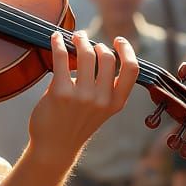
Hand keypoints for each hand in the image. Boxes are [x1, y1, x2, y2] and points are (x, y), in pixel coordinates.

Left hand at [28, 31, 139, 170]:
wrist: (54, 147)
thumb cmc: (75, 124)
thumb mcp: (100, 110)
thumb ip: (104, 87)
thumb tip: (96, 52)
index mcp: (116, 103)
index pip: (131, 69)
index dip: (127, 50)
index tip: (118, 40)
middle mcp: (102, 99)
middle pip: (107, 57)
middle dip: (95, 43)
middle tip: (84, 38)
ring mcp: (82, 96)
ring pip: (87, 55)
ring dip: (80, 40)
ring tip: (73, 37)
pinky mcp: (60, 93)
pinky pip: (62, 58)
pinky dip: (58, 44)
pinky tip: (55, 38)